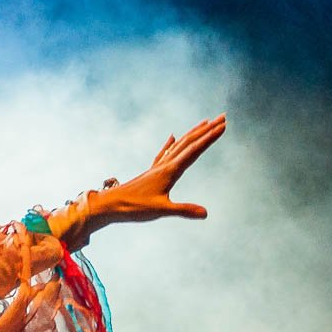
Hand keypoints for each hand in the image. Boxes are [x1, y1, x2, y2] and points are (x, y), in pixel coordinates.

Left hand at [91, 114, 226, 228]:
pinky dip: (171, 144)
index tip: (223, 125)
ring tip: (205, 123)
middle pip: (188, 143)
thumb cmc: (133, 208)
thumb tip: (206, 213)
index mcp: (169, 172)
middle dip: (206, 130)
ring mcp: (156, 168)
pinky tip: (173, 137)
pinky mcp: (150, 172)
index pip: (194, 151)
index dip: (210, 138)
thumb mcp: (161, 211)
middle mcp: (164, 165)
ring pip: (178, 145)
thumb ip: (184, 210)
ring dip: (193, 134)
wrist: (108, 205)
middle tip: (222, 118)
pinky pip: (164, 153)